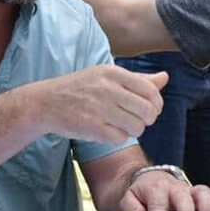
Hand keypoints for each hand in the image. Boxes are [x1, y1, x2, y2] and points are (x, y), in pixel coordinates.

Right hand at [24, 64, 166, 144]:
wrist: (44, 103)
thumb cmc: (80, 89)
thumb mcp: (107, 76)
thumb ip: (138, 79)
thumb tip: (165, 77)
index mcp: (114, 73)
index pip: (151, 91)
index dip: (157, 104)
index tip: (150, 110)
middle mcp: (108, 88)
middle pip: (148, 111)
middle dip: (147, 120)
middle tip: (138, 121)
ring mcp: (99, 108)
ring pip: (137, 126)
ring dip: (133, 130)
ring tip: (122, 126)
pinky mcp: (91, 126)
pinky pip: (120, 138)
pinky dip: (118, 138)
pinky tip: (109, 131)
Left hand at [121, 171, 209, 210]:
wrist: (152, 179)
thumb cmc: (142, 195)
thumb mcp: (129, 199)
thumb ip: (131, 208)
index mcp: (156, 188)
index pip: (158, 201)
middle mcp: (177, 188)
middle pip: (183, 196)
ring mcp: (192, 192)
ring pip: (204, 193)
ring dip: (207, 209)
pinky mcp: (206, 196)